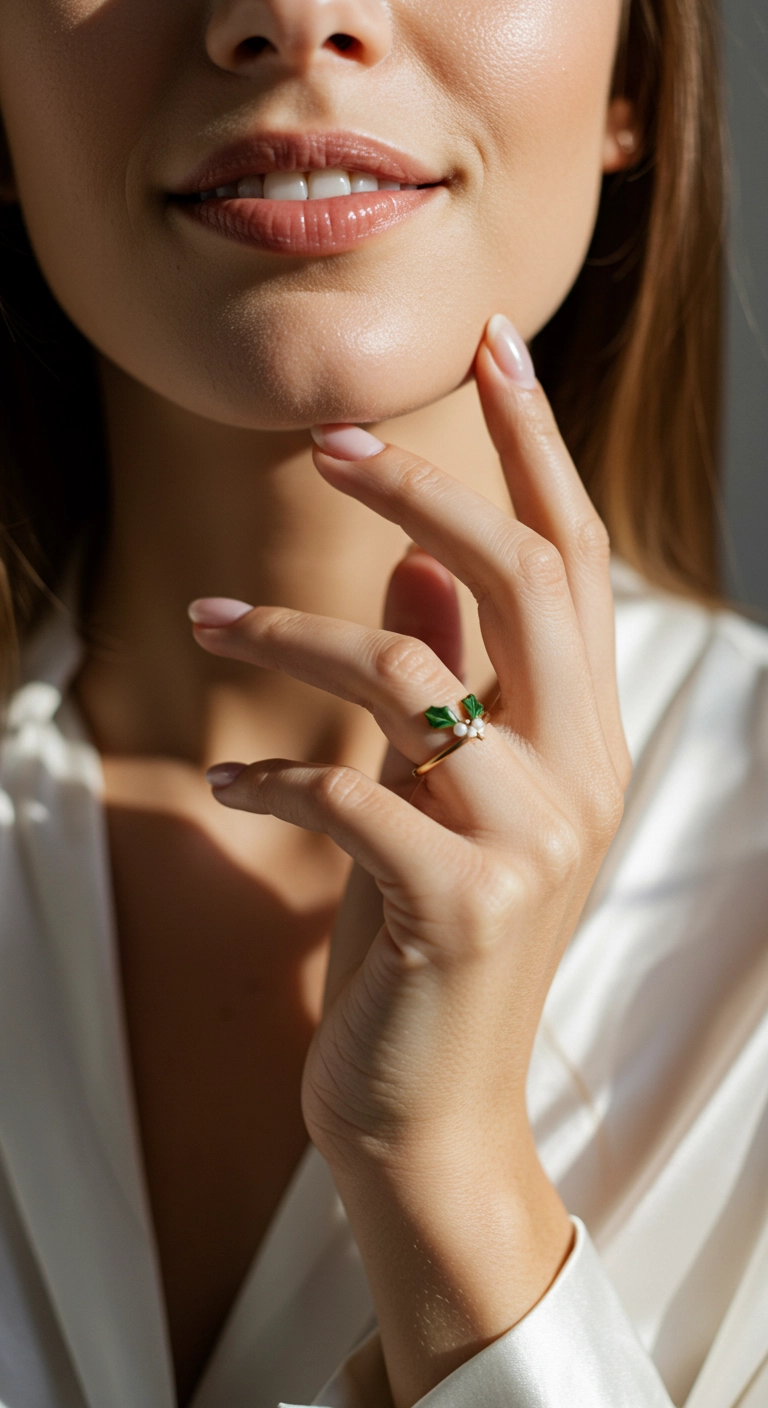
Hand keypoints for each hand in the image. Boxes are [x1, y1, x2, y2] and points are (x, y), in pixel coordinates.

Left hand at [191, 315, 630, 1405]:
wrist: (431, 1111)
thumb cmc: (428, 942)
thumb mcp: (444, 799)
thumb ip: (453, 679)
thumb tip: (423, 566)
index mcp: (590, 740)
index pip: (577, 561)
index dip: (536, 447)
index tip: (493, 344)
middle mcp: (584, 777)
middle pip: (525, 579)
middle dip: (429, 487)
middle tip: (327, 439)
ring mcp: (532, 843)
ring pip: (413, 674)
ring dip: (294, 633)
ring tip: (207, 622)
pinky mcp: (457, 904)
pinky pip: (347, 790)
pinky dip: (271, 771)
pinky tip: (227, 779)